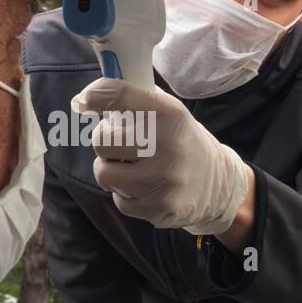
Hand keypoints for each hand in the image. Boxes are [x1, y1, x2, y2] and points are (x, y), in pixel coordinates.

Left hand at [71, 77, 248, 235]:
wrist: (218, 184)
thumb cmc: (179, 142)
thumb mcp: (167, 112)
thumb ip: (132, 102)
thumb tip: (82, 100)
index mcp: (169, 114)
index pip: (118, 94)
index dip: (93, 96)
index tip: (84, 102)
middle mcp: (168, 144)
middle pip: (101, 140)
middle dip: (104, 142)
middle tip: (119, 145)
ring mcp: (164, 179)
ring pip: (103, 173)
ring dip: (110, 171)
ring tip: (131, 168)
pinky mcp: (159, 207)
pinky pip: (118, 200)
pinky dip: (125, 195)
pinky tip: (145, 188)